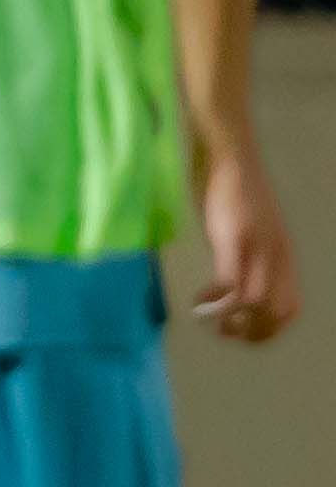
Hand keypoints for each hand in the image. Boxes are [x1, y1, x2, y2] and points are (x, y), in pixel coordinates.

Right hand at [191, 143, 299, 341]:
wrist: (230, 154)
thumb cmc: (235, 187)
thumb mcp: (251, 228)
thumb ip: (250, 253)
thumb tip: (236, 280)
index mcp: (284, 255)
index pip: (290, 308)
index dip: (267, 331)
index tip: (240, 332)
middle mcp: (277, 255)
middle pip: (275, 312)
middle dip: (249, 333)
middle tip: (221, 332)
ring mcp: (257, 247)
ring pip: (255, 304)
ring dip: (230, 322)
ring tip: (209, 320)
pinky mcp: (234, 239)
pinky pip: (230, 285)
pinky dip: (214, 303)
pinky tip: (198, 301)